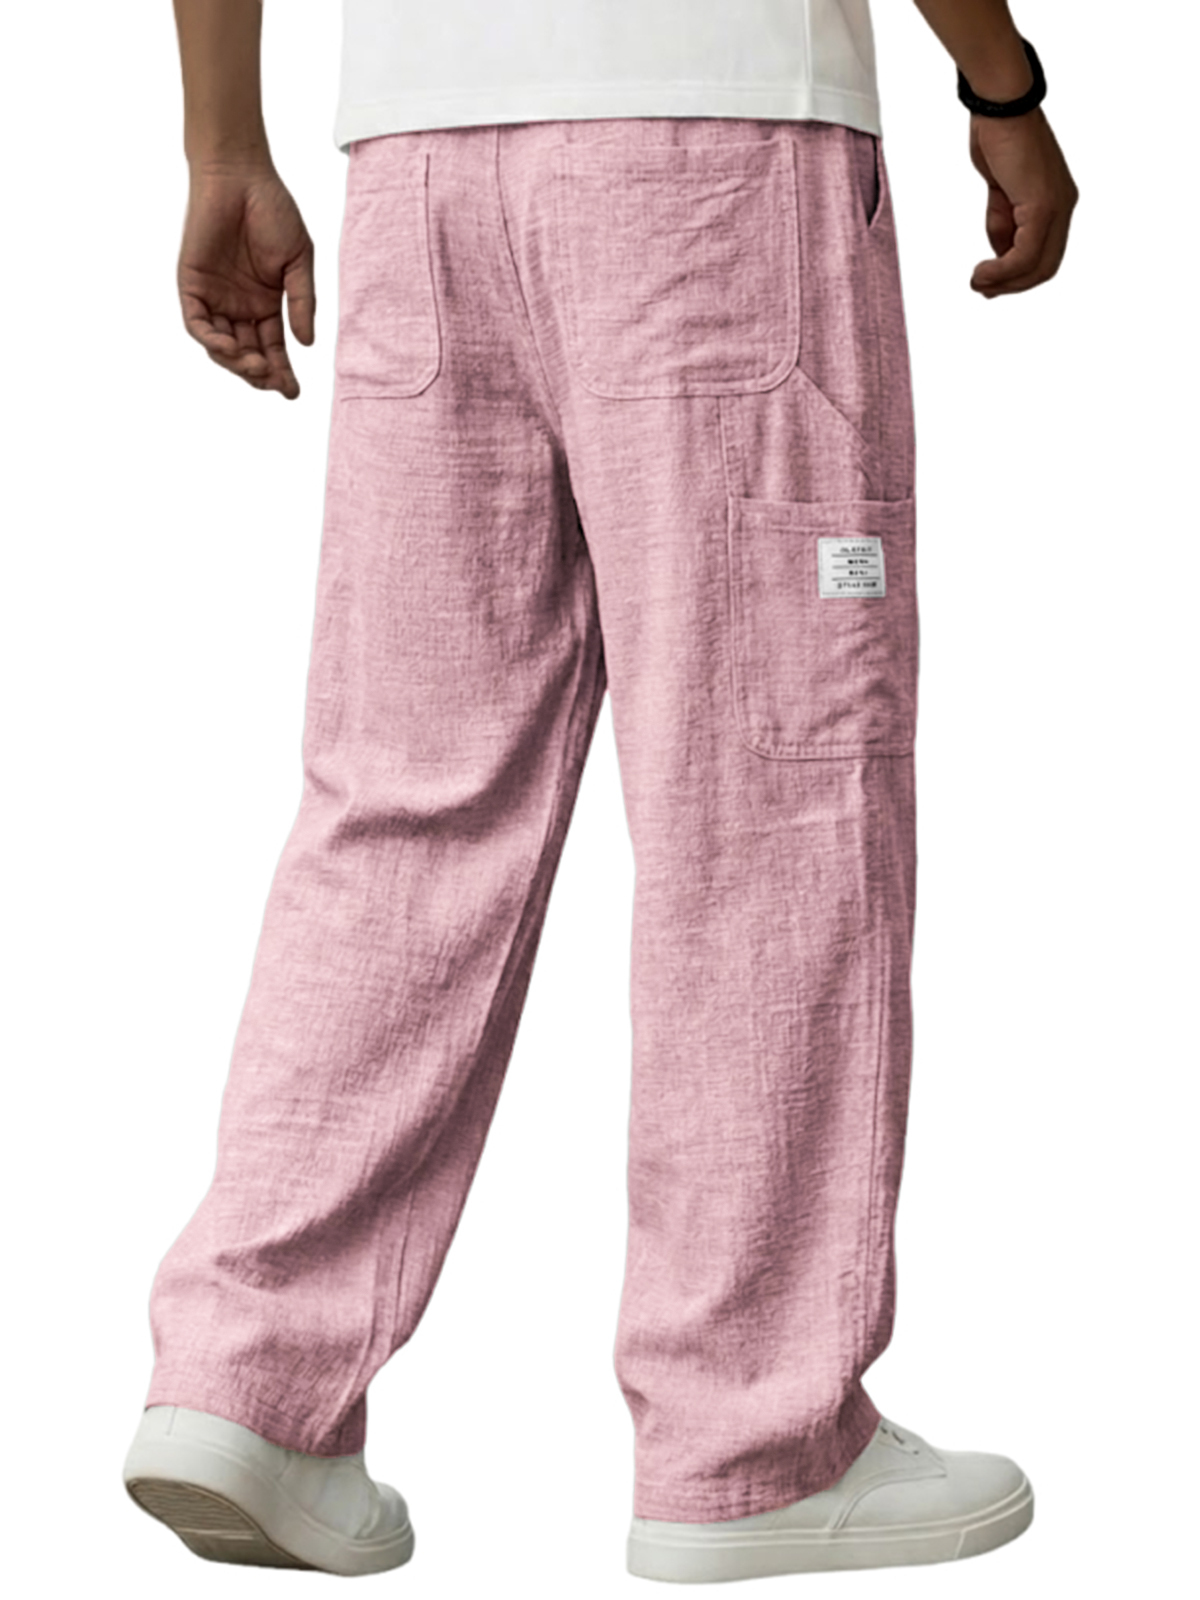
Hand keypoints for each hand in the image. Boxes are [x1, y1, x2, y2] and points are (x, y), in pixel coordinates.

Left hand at [178, 158, 315, 397]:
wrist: (240, 175)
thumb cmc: (273, 211)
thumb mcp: (299, 262)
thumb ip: (301, 301)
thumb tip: (306, 344)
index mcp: (266, 305)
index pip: (273, 349)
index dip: (282, 373)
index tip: (293, 391)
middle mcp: (239, 307)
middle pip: (247, 355)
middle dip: (261, 374)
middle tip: (275, 381)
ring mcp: (215, 298)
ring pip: (221, 347)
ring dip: (238, 363)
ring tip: (257, 366)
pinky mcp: (192, 285)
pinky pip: (198, 324)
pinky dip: (211, 341)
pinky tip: (229, 349)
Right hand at [968, 107, 1078, 296]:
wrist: (1002, 105)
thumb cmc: (999, 136)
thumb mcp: (999, 191)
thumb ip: (1003, 222)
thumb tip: (999, 253)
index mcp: (1056, 201)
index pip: (1045, 254)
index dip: (1018, 276)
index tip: (989, 282)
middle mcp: (1063, 206)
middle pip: (1045, 267)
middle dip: (1012, 285)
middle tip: (983, 289)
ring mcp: (1056, 206)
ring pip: (1036, 265)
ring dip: (1005, 281)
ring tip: (978, 282)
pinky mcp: (1042, 206)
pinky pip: (1025, 253)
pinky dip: (1002, 270)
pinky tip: (982, 272)